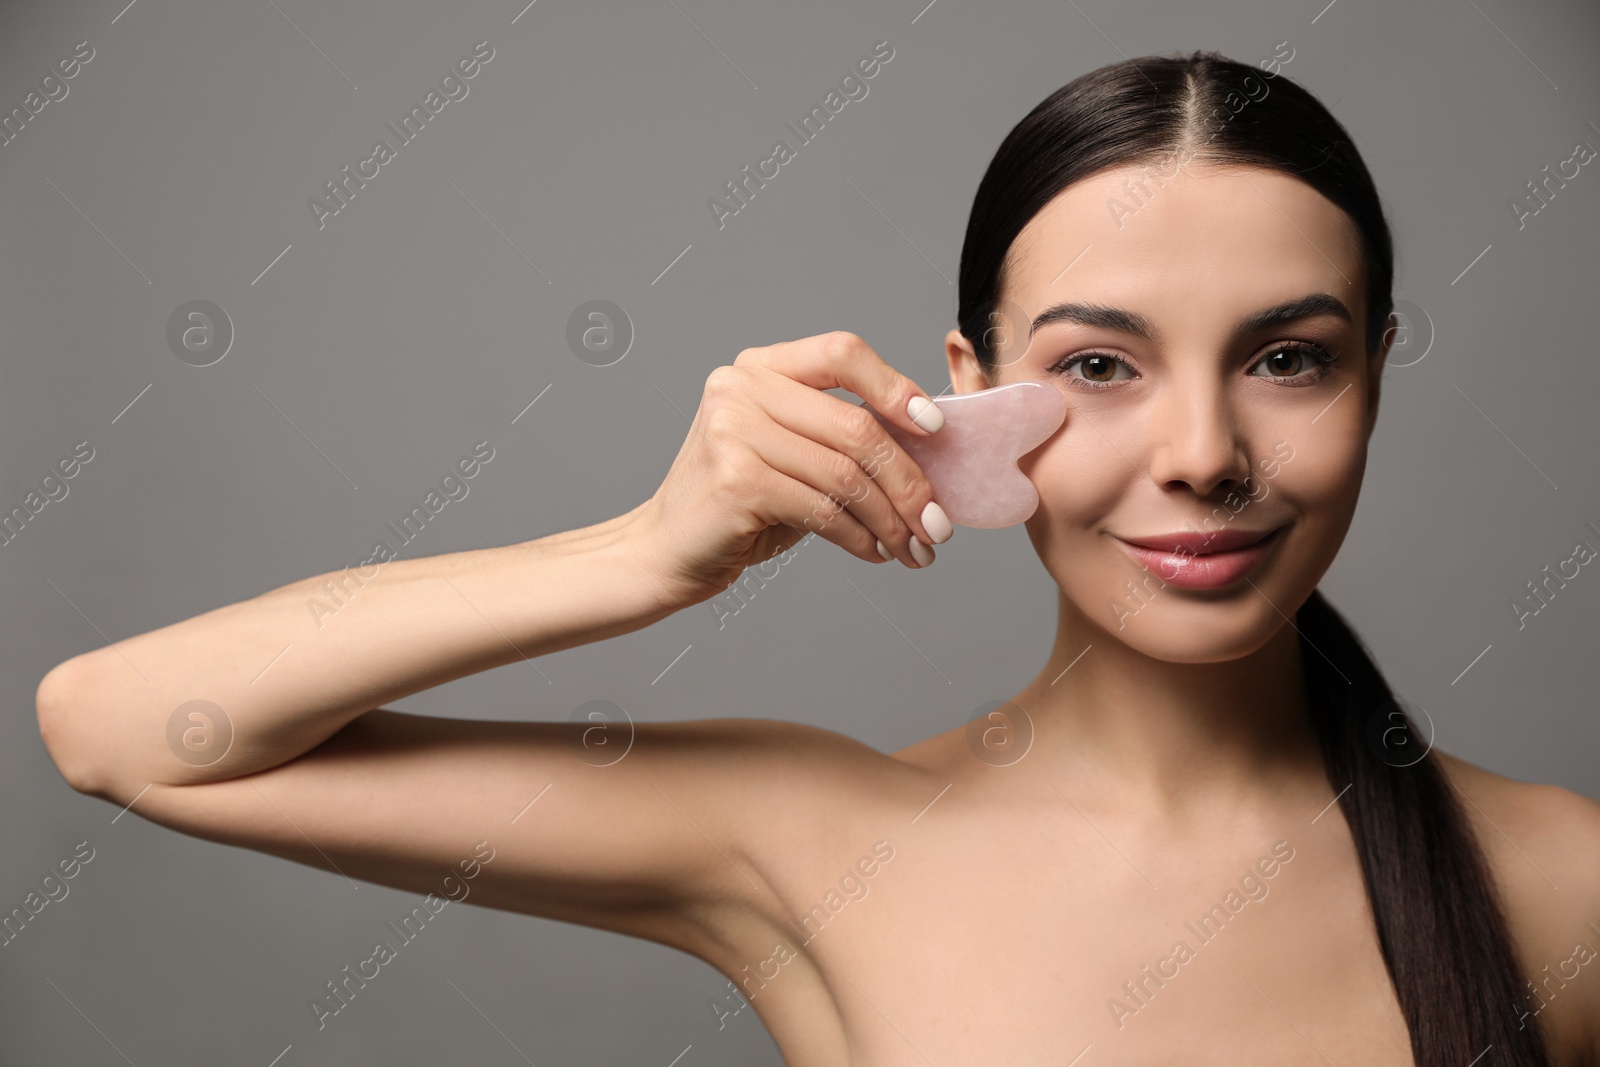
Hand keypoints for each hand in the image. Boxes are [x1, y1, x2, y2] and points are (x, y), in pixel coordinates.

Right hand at [632, 331, 954, 606]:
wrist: (666, 550)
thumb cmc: (738, 502)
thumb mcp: (790, 451)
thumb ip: (840, 435)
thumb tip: (928, 448)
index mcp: (759, 366)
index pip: (843, 353)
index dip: (895, 387)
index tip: (934, 429)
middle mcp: (740, 388)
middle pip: (855, 426)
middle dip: (909, 481)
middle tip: (937, 523)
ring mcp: (733, 431)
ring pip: (845, 475)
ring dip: (891, 519)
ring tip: (913, 547)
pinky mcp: (736, 481)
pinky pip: (823, 509)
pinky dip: (860, 538)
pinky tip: (874, 553)